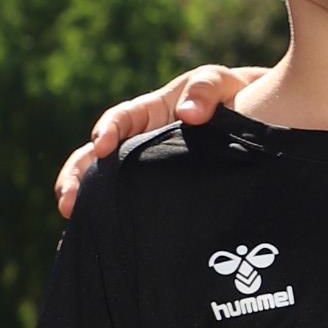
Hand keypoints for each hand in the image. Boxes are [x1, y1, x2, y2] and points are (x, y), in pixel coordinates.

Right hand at [57, 61, 258, 216]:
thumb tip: (188, 114)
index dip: (108, 130)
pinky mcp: (155, 193)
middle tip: (68, 202)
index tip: (101, 146)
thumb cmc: (234, 96)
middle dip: (78, 177)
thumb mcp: (221, 84)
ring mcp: (145, 169)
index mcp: (151, 112)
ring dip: (86, 203)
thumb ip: (206, 90)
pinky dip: (111, 221)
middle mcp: (139, 141)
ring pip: (106, 185)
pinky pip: (129, 205)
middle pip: (97, 158)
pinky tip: (100, 243)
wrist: (259, 122)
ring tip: (73, 224)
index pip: (121, 119)